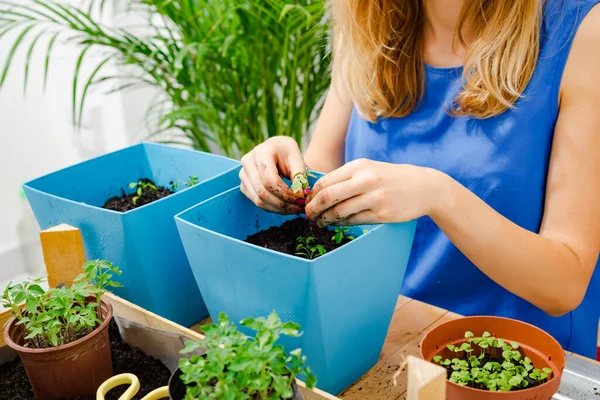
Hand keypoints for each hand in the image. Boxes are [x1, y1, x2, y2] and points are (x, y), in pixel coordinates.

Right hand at [240, 136, 306, 213]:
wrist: (277, 149)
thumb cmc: (288, 154)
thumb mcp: (298, 160)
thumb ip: (300, 178)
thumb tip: (301, 197)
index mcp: (261, 152)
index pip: (270, 180)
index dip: (285, 193)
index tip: (300, 199)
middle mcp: (248, 162)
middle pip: (262, 192)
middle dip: (283, 204)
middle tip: (300, 207)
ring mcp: (243, 174)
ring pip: (259, 200)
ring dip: (279, 209)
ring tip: (295, 208)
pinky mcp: (244, 185)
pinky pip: (257, 202)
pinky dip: (272, 208)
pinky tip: (285, 206)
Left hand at [305, 158, 446, 226]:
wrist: (423, 187)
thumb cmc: (391, 178)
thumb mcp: (369, 168)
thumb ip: (346, 177)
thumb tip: (319, 191)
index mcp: (358, 167)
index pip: (324, 182)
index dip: (311, 195)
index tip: (305, 202)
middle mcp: (365, 180)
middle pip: (327, 197)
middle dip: (313, 209)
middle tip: (307, 216)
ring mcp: (374, 198)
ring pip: (338, 212)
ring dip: (324, 220)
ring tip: (319, 223)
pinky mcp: (381, 214)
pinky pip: (353, 221)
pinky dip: (340, 224)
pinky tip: (336, 224)